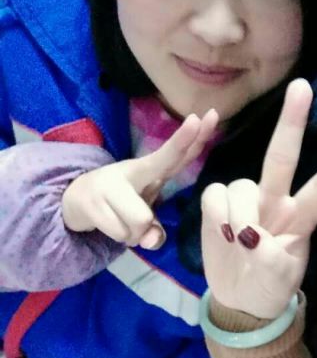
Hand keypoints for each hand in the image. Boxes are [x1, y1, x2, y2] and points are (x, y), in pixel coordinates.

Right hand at [62, 109, 218, 248]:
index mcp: (148, 170)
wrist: (74, 200)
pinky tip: (112, 225)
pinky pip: (122, 234)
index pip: (173, 154)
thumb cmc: (120, 204)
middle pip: (157, 172)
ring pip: (142, 221)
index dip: (188, 137)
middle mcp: (131, 172)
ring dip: (136, 233)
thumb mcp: (145, 210)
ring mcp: (109, 186)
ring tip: (125, 222)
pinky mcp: (92, 203)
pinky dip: (122, 238)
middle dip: (179, 166)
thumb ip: (156, 228)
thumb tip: (149, 240)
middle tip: (166, 181)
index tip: (201, 117)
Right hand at [201, 79, 316, 318]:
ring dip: (238, 212)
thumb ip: (271, 262)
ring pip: (240, 185)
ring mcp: (246, 201)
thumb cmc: (268, 287)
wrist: (238, 300)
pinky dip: (215, 214)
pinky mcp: (217, 205)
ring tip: (238, 241)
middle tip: (302, 87)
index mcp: (302, 218)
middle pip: (283, 157)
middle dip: (292, 122)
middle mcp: (276, 201)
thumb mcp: (279, 283)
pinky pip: (214, 195)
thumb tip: (250, 238)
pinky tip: (221, 232)